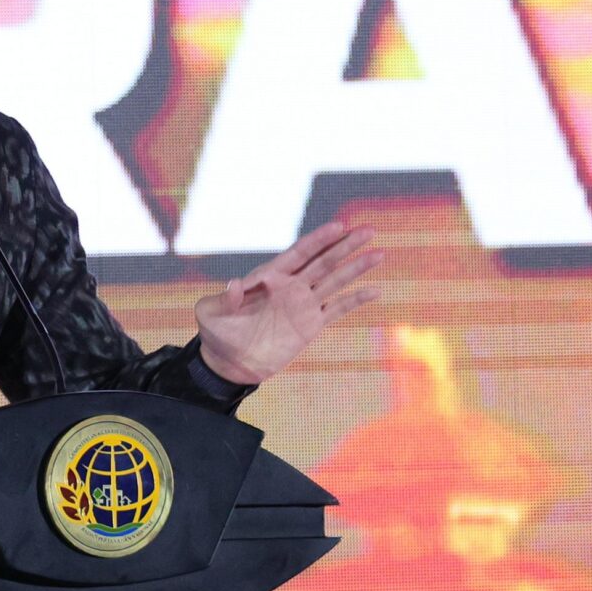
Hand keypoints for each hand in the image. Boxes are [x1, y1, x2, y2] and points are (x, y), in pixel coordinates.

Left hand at [194, 222, 380, 386]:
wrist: (229, 364)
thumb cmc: (217, 334)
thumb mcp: (211, 313)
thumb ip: (224, 297)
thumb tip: (235, 284)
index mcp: (269, 277)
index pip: (299, 253)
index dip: (319, 239)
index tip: (339, 226)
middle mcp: (291, 287)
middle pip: (323, 261)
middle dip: (346, 245)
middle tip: (369, 229)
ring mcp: (303, 305)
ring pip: (335, 281)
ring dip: (357, 267)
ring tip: (380, 253)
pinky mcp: (311, 326)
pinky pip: (338, 309)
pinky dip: (356, 300)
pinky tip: (376, 291)